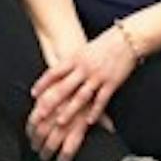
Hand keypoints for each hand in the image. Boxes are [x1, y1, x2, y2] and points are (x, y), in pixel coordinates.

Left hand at [26, 27, 136, 160]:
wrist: (127, 38)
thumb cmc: (105, 43)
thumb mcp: (84, 50)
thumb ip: (73, 62)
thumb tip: (59, 71)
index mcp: (76, 58)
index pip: (54, 72)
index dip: (43, 83)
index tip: (33, 94)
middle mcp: (84, 68)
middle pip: (64, 87)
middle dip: (51, 102)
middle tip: (40, 114)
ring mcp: (98, 76)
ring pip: (80, 96)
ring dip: (70, 110)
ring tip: (60, 122)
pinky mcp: (112, 83)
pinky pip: (101, 100)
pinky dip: (95, 111)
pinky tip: (89, 122)